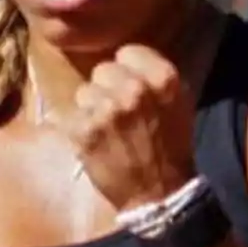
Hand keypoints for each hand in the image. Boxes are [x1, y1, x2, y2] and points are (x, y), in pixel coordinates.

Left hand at [53, 45, 196, 210]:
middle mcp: (134, 89)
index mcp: (163, 79)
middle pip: (103, 70)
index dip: (128, 70)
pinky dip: (78, 128)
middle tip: (118, 113)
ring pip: (84, 92)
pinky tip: (94, 142)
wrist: (158, 194)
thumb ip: (154, 76)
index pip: (127, 52)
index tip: (131, 88)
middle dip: (108, 89)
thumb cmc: (170, 148)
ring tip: (107, 130)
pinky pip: (70, 114)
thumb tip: (124, 57)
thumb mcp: (178, 104)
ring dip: (92, 109)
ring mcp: (106, 109)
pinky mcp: (83, 130)